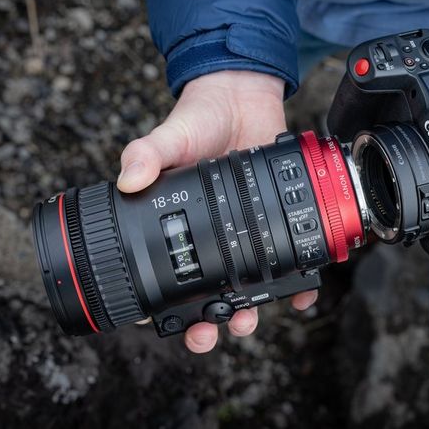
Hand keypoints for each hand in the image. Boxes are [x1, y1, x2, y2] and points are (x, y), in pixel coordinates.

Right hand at [117, 70, 318, 351]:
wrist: (242, 97)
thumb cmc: (199, 119)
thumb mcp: (170, 136)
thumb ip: (148, 153)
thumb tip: (130, 178)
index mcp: (178, 223)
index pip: (164, 274)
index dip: (162, 306)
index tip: (162, 323)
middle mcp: (212, 236)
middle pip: (206, 293)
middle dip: (207, 321)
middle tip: (207, 332)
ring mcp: (247, 233)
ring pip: (246, 287)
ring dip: (247, 311)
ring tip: (247, 320)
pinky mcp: (278, 221)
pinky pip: (289, 262)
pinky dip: (296, 284)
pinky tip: (298, 295)